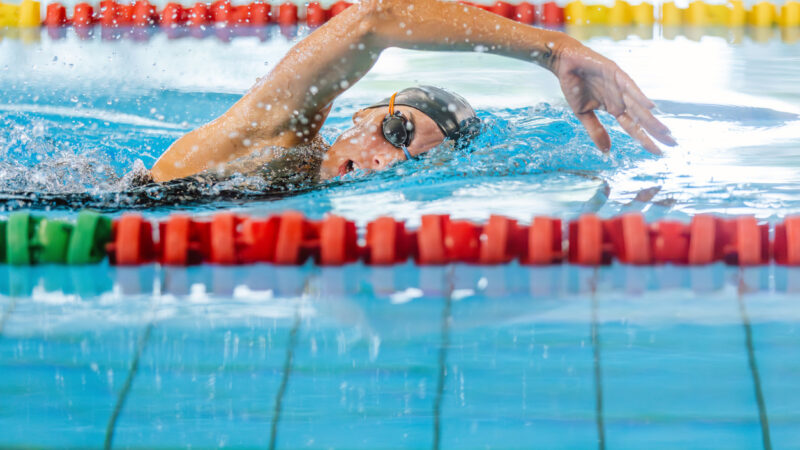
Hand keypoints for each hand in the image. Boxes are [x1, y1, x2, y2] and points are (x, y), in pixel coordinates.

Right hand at [552, 42, 676, 154]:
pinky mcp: (616, 74)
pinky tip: (650, 107)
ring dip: (652, 119)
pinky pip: (630, 87)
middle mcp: (621, 99)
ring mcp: (620, 87)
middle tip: (672, 144)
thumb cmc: (574, 85)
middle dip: (656, 131)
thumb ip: (595, 130)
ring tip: (665, 131)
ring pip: (639, 106)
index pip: (633, 127)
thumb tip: (606, 151)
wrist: (564, 63)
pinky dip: (639, 97)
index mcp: (614, 108)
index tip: (657, 152)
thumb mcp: (582, 114)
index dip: (645, 139)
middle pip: (641, 119)